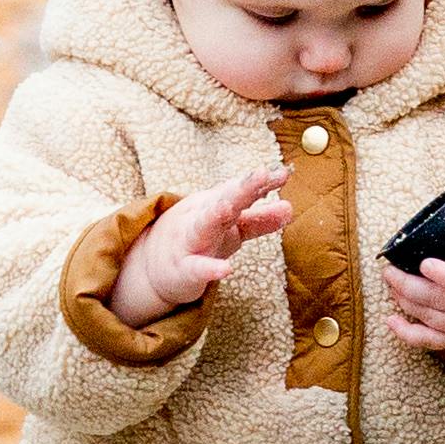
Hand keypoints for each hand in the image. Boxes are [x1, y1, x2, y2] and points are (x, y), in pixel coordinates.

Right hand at [107, 157, 288, 323]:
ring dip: (215, 215)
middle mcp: (201, 217)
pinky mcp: (183, 269)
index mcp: (215, 204)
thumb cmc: (198, 241)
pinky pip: (196, 268)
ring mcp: (189, 241)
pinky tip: (225, 269)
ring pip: (203, 226)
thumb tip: (290, 208)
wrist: (154, 268)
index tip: (285, 173)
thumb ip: (259, 219)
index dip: (262, 183)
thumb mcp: (229, 228)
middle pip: (224, 200)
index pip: (240, 190)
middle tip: (262, 174)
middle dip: (242, 187)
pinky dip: (209, 269)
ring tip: (229, 207)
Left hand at [383, 195, 444, 361]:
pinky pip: (431, 343)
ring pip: (431, 318)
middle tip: (389, 269)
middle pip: (440, 300)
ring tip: (391, 282)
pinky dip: (408, 334)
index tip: (424, 262)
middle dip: (408, 285)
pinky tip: (391, 320)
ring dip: (405, 300)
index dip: (444, 275)